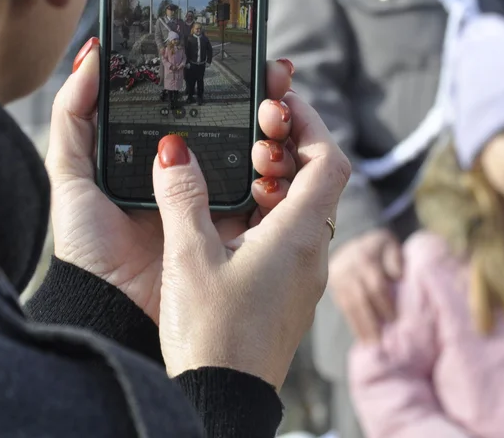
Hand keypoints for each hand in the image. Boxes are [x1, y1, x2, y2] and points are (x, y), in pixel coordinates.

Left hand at [46, 37, 299, 321]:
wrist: (110, 311)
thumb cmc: (86, 246)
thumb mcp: (70, 173)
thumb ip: (75, 114)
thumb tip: (92, 53)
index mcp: (159, 158)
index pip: (200, 107)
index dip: (223, 80)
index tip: (244, 52)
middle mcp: (196, 177)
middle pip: (240, 126)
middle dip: (265, 97)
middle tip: (276, 74)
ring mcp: (220, 204)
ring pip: (263, 158)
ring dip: (277, 131)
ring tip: (276, 113)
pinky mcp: (238, 234)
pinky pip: (270, 201)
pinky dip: (280, 178)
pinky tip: (277, 155)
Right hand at [155, 92, 350, 388]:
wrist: (219, 404)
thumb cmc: (212, 338)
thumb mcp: (190, 257)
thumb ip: (183, 196)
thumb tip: (174, 150)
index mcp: (298, 236)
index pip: (328, 160)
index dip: (310, 122)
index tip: (281, 100)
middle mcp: (310, 253)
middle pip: (317, 178)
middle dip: (289, 143)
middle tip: (255, 124)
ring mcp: (300, 275)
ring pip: (303, 207)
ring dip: (276, 176)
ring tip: (242, 161)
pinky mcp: (285, 292)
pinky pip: (289, 234)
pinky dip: (267, 208)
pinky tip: (231, 210)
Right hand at [328, 227, 402, 343]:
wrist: (349, 241)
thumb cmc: (378, 248)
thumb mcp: (388, 244)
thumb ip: (395, 257)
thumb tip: (398, 275)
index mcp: (366, 258)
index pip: (375, 284)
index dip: (384, 302)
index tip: (394, 319)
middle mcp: (349, 269)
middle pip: (360, 298)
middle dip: (371, 320)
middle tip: (381, 341)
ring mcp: (339, 279)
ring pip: (350, 305)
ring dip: (361, 326)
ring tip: (371, 344)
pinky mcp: (334, 289)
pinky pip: (343, 308)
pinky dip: (353, 324)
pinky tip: (361, 338)